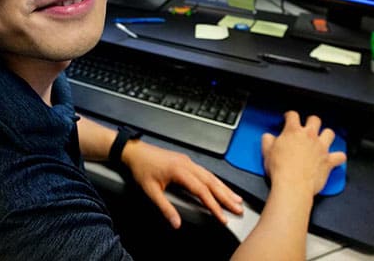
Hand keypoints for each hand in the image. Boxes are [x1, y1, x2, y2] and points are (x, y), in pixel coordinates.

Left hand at [121, 140, 243, 228]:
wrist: (134, 151)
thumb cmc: (141, 168)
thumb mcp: (150, 191)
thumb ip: (165, 208)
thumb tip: (176, 222)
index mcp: (180, 170)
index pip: (202, 191)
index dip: (214, 205)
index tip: (223, 216)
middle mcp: (187, 164)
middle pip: (211, 182)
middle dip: (226, 196)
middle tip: (238, 208)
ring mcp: (187, 161)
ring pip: (210, 175)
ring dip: (224, 188)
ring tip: (236, 198)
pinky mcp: (186, 161)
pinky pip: (205, 171)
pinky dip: (215, 180)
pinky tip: (220, 186)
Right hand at [261, 111, 346, 196]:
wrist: (293, 184)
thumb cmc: (280, 169)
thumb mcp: (267, 152)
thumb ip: (267, 141)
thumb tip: (268, 137)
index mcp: (293, 131)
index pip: (293, 115)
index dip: (290, 115)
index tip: (289, 118)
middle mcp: (309, 136)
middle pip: (315, 120)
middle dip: (311, 121)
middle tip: (307, 126)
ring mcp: (321, 148)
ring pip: (330, 133)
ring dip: (326, 135)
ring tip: (322, 138)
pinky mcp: (329, 160)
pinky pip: (340, 156)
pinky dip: (338, 157)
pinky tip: (336, 157)